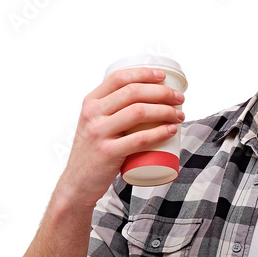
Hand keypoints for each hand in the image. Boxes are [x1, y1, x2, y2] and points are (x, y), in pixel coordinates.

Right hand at [57, 67, 184, 206]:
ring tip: (179, 115)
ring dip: (166, 111)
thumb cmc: (94, 152)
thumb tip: (146, 97)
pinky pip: (139, 139)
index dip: (143, 73)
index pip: (118, 78)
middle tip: (179, 99)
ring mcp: (99, 133)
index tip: (163, 77)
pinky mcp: (108, 153)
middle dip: (162, 92)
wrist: (77, 183)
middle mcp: (92, 114)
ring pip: (139, 112)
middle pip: (133, 92)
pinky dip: (159, 133)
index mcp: (90, 102)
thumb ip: (112, 110)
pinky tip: (172, 130)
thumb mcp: (95, 124)